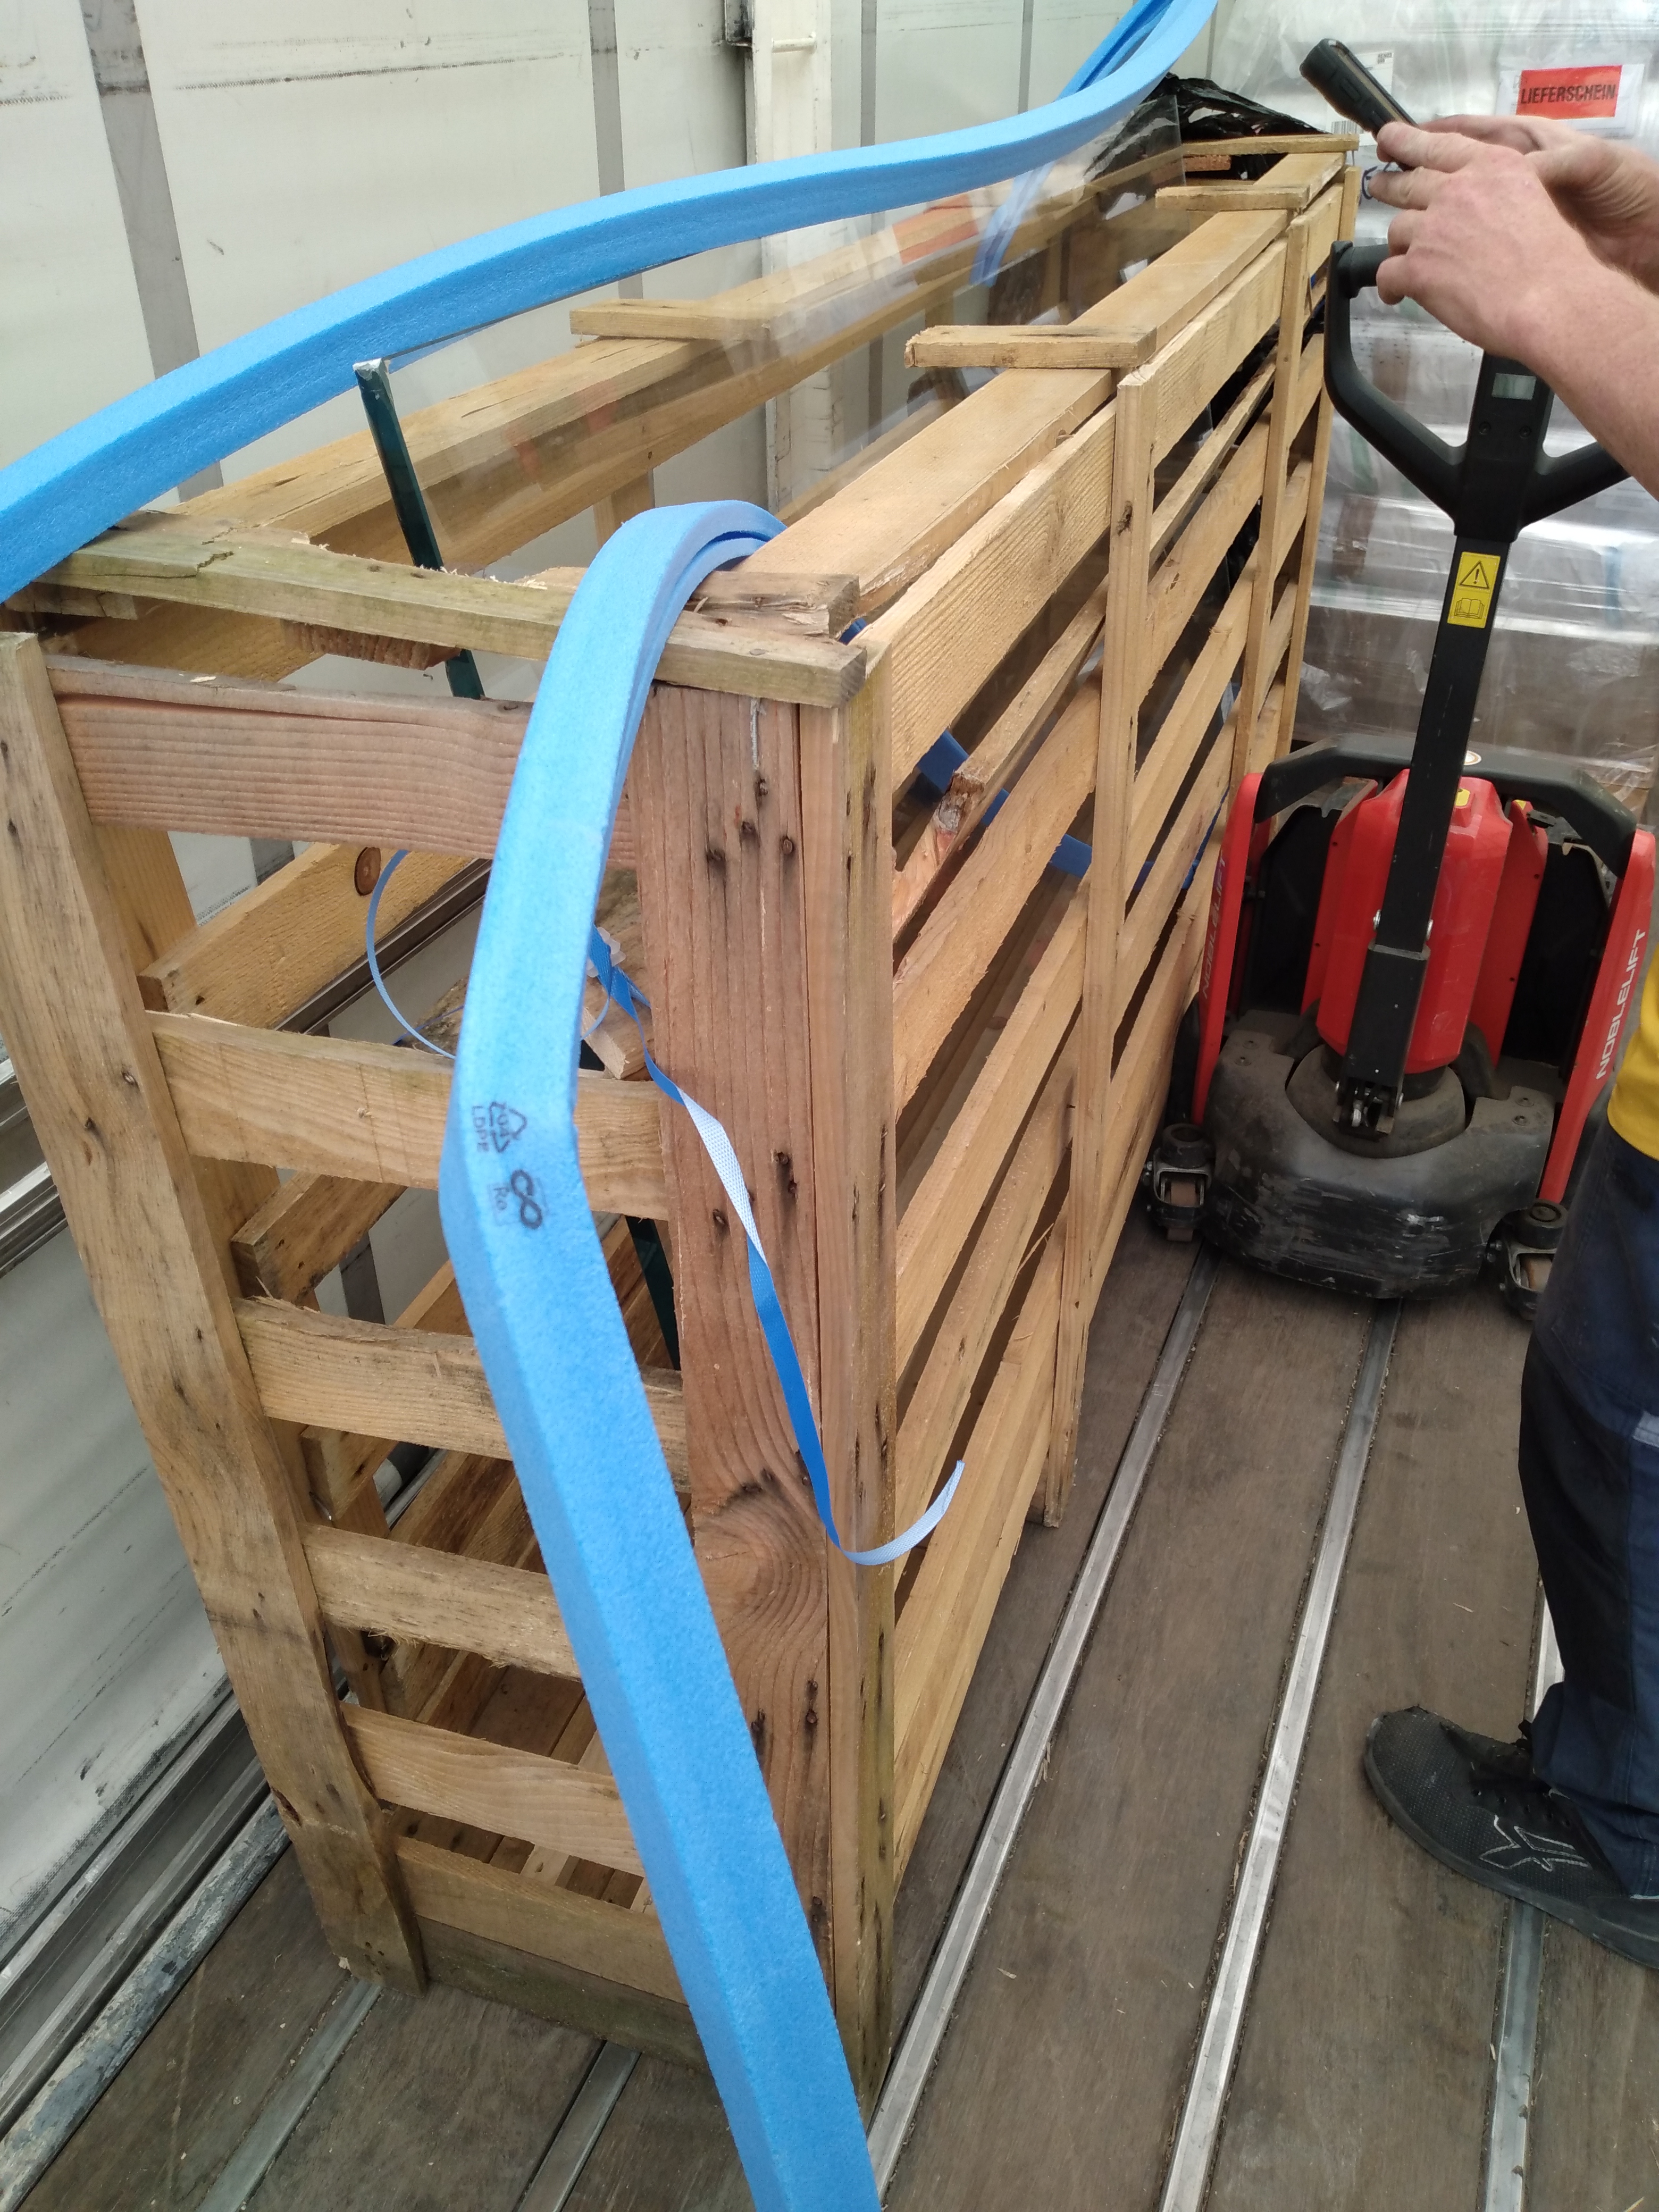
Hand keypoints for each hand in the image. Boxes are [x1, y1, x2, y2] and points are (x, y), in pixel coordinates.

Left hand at [1365, 130, 1614, 363]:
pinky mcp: (1418, 267)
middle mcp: (1458, 189)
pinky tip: (1398, 294)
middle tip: (1377, 186)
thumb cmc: (1553, 260)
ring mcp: (1433, 227)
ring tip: (1405, 262)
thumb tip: (1477, 210)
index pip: (1440, 145)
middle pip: (1409, 182)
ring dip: (1400, 246)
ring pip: (1397, 229)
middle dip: (1389, 185)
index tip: (1389, 136)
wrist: (1550, 299)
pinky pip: (1387, 272)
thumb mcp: (1532, 198)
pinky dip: (1390, 285)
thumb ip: (1497, 193)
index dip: (1408, 140)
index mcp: (1492, 165)